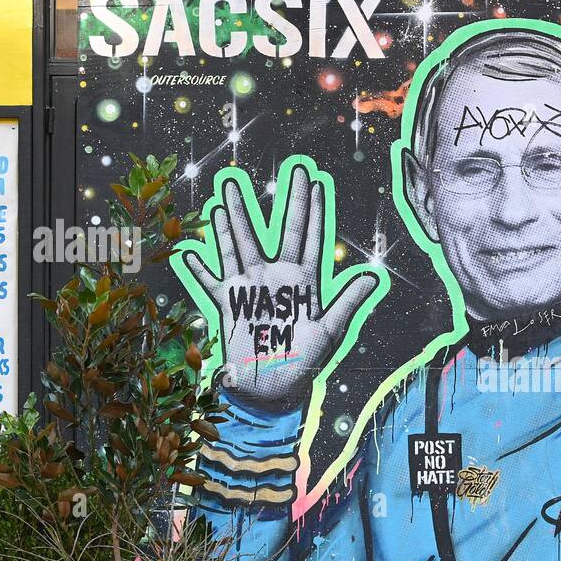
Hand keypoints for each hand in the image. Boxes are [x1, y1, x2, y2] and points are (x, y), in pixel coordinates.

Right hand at [179, 163, 379, 411]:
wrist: (272, 391)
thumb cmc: (304, 363)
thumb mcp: (329, 332)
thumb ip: (347, 302)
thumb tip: (374, 277)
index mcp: (303, 282)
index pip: (310, 237)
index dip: (313, 210)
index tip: (315, 181)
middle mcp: (277, 277)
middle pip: (279, 230)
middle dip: (284, 200)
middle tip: (290, 169)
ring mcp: (252, 287)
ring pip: (241, 243)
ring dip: (233, 218)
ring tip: (227, 189)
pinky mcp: (229, 303)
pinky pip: (210, 281)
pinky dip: (198, 267)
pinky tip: (187, 250)